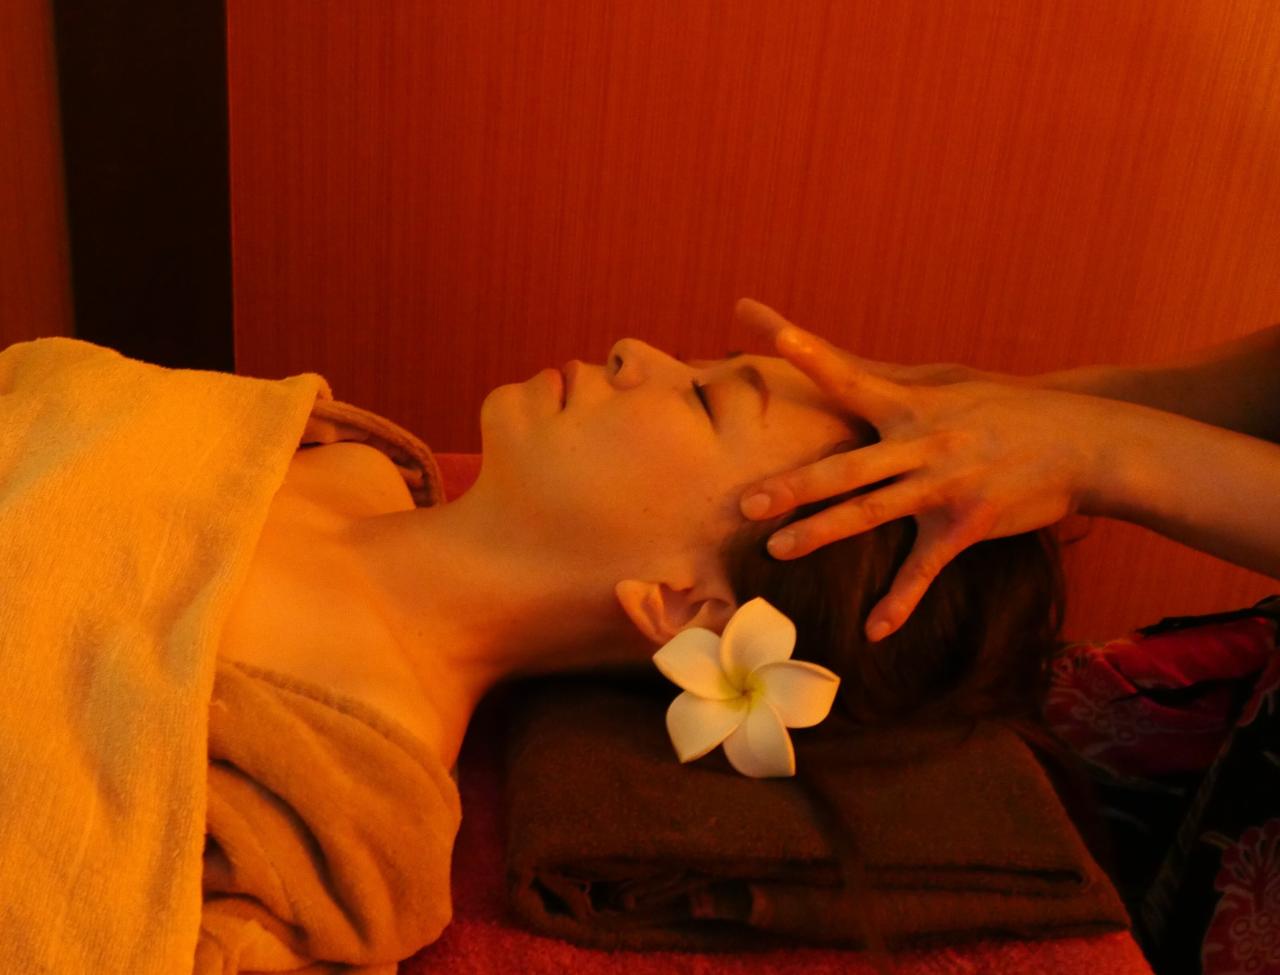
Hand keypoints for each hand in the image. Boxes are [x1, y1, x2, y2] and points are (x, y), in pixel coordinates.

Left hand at [733, 298, 1102, 642]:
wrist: (1083, 442)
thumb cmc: (1008, 412)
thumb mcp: (955, 389)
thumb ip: (902, 393)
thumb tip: (856, 383)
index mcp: (914, 405)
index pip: (852, 378)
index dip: (814, 357)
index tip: (778, 336)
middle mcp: (924, 442)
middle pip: (847, 466)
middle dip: (795, 485)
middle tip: (746, 502)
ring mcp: (946, 484)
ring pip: (873, 513)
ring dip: (822, 532)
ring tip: (777, 550)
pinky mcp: (969, 523)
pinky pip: (926, 568)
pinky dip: (899, 602)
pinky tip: (873, 631)